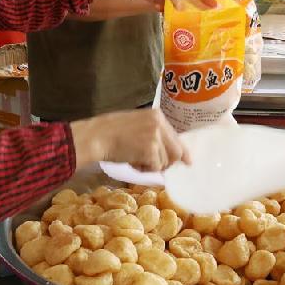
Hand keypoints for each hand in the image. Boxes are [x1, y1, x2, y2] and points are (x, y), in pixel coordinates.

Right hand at [71, 108, 188, 171]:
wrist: (96, 136)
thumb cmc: (110, 132)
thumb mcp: (137, 124)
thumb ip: (153, 134)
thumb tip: (169, 151)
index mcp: (157, 115)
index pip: (175, 136)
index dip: (181, 152)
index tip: (188, 161)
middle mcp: (159, 123)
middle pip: (177, 151)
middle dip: (167, 162)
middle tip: (153, 166)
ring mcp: (156, 136)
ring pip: (165, 162)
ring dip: (151, 166)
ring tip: (134, 158)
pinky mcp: (151, 150)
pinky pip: (155, 167)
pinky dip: (144, 169)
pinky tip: (132, 161)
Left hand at [89, 0, 214, 11]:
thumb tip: (181, 7)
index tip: (214, 4)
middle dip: (198, 5)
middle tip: (209, 15)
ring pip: (180, 5)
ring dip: (186, 12)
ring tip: (197, 21)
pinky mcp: (159, 1)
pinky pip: (169, 10)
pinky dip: (173, 15)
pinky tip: (179, 22)